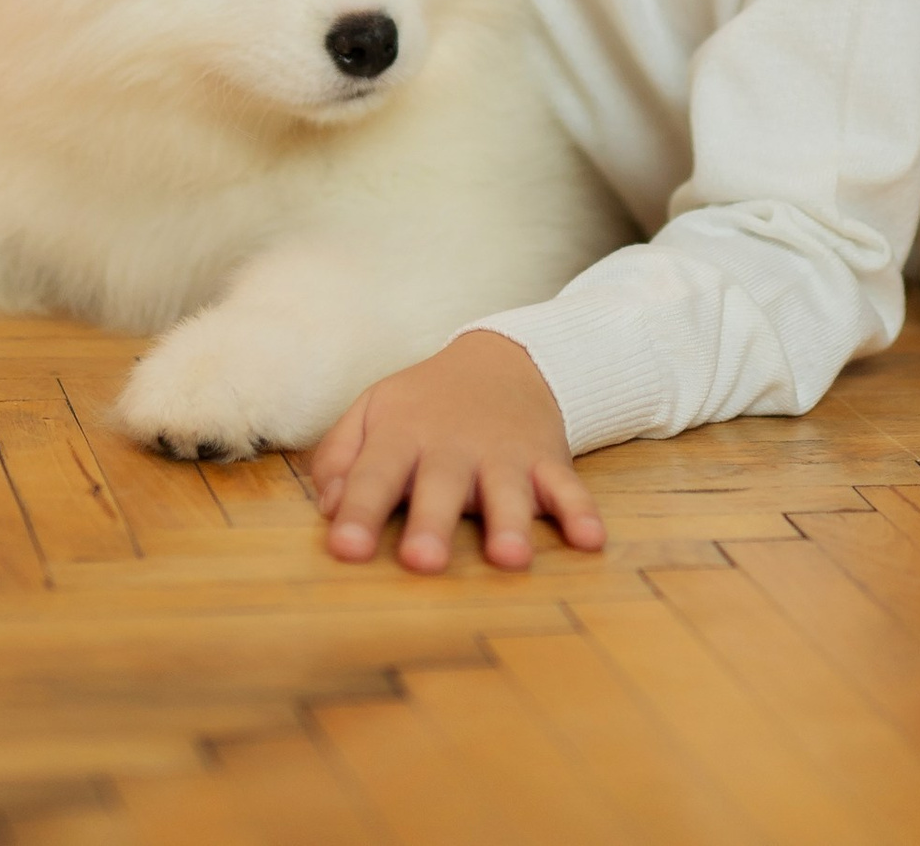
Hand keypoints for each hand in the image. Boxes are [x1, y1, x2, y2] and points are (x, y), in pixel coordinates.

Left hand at [305, 330, 600, 571]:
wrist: (505, 357)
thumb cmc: (425, 404)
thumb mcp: (372, 412)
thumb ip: (340, 458)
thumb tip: (329, 509)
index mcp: (403, 435)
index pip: (375, 475)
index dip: (360, 512)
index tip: (346, 551)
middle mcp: (454, 445)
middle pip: (441, 484)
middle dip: (432, 522)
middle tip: (422, 562)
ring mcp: (505, 452)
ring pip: (508, 490)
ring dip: (510, 523)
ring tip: (509, 559)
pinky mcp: (548, 459)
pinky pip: (568, 487)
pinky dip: (581, 511)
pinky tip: (590, 540)